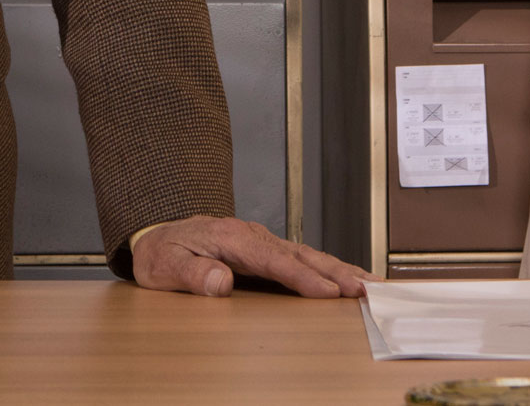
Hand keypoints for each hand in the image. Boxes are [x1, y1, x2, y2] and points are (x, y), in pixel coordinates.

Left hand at [130, 216, 370, 298]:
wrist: (157, 236)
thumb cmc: (162, 254)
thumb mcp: (166, 266)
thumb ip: (192, 274)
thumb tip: (221, 281)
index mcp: (232, 239)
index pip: (275, 262)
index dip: (303, 278)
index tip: (328, 292)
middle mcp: (254, 237)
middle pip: (302, 255)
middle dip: (337, 272)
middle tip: (367, 288)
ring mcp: (263, 242)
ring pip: (309, 255)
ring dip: (341, 270)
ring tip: (372, 284)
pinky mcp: (267, 251)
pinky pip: (303, 260)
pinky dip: (330, 269)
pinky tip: (348, 279)